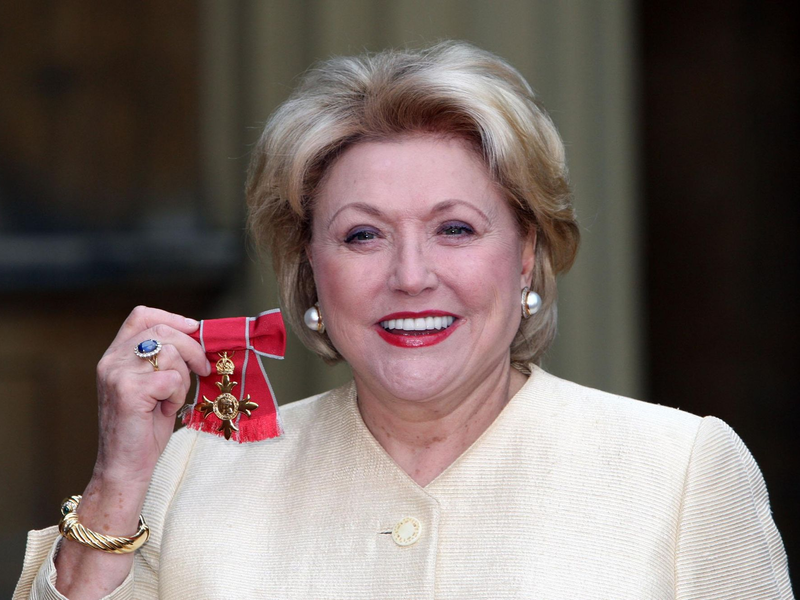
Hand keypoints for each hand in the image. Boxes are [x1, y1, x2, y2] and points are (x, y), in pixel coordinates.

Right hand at [93, 306, 210, 485]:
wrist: (125, 466)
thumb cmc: (144, 428)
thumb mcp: (153, 385)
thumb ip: (163, 360)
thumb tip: (197, 337)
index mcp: (115, 356)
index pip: (141, 316)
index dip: (172, 317)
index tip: (194, 328)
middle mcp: (112, 360)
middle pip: (163, 331)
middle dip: (192, 348)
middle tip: (203, 369)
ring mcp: (118, 374)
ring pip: (171, 354)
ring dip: (182, 379)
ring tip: (170, 400)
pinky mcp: (129, 391)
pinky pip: (172, 379)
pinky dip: (177, 396)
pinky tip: (166, 411)